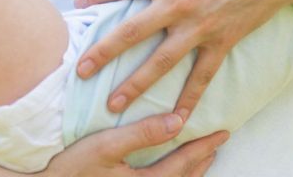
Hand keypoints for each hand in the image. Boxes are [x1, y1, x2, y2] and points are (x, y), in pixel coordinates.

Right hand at [42, 112, 228, 176]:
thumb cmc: (70, 167)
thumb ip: (142, 133)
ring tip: (202, 159)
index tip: (222, 133)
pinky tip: (168, 172)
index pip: (182, 165)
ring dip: (190, 173)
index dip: (203, 147)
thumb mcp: (105, 145)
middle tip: (217, 144)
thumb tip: (178, 121)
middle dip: (201, 162)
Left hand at [72, 0, 289, 121]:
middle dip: (102, 53)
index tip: (77, 3)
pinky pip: (202, 77)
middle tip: (79, 71)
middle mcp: (178, 5)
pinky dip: (189, 100)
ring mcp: (200, 28)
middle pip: (132, 33)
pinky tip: (175, 121)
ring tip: (113, 105)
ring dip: (135, 85)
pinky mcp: (221, 42)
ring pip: (161, 63)